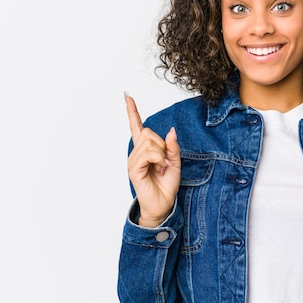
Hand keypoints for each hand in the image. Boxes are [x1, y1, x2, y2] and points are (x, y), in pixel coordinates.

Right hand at [125, 94, 180, 227]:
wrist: (163, 205)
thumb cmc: (166, 185)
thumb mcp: (175, 163)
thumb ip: (173, 147)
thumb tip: (171, 131)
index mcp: (145, 150)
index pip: (137, 127)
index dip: (132, 111)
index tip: (127, 97)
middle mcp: (137, 153)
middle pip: (148, 132)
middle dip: (162, 144)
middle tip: (164, 161)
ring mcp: (134, 160)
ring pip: (149, 141)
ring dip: (161, 153)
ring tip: (160, 167)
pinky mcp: (134, 169)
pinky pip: (147, 153)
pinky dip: (157, 159)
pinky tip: (158, 168)